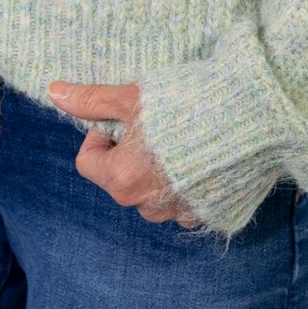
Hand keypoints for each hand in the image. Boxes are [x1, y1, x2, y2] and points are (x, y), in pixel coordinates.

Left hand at [48, 80, 201, 227]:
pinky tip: (203, 156)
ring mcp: (180, 214)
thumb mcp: (133, 97)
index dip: (102, 134)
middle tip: (155, 124)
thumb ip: (92, 100)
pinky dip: (187, 183)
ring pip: (150, 192)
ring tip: (182, 138)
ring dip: (157, 170)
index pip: (88, 162)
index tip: (125, 117)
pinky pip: (184, 201)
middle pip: (119, 178)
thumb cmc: (188, 105)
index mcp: (121, 179)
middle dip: (129, 152)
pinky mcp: (209, 215)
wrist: (252, 120)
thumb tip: (55, 93)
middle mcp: (147, 205)